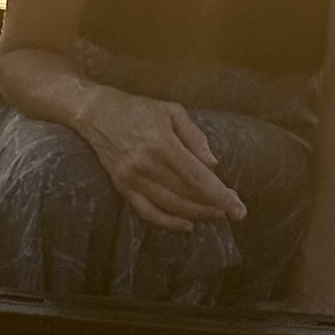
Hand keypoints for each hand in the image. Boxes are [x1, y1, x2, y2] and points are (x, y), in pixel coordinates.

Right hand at [75, 87, 246, 232]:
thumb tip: (213, 165)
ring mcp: (132, 179)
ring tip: (216, 215)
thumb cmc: (138, 109)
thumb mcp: (172, 111)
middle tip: (232, 211)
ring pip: (171, 206)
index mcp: (162, 143)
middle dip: (213, 207)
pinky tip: (187, 225)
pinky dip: (168, 222)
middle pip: (187, 195)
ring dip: (197, 215)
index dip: (220, 196)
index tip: (239, 208)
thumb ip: (195, 137)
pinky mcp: (122, 187)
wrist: (95, 113)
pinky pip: (147, 212)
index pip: (198, 177)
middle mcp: (146, 165)